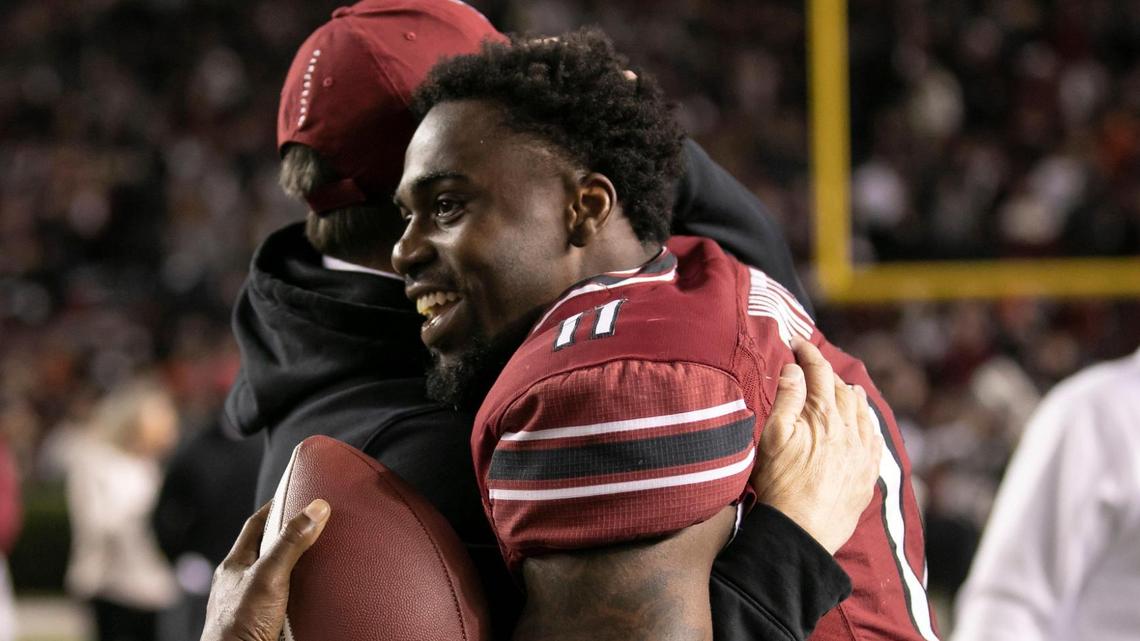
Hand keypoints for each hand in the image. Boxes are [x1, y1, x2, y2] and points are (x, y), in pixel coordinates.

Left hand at [200, 499, 330, 640]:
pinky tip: (313, 595)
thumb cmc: (238, 625)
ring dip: (297, 569)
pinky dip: (300, 594)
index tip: (294, 494)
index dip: (275, 507)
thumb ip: (290, 542)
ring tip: (320, 560)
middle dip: (291, 538)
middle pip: (268, 550)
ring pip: (277, 577)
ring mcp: (252, 604)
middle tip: (315, 526)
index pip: (255, 525)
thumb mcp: (268, 575)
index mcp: (235, 566)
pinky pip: (286, 601)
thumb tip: (315, 508)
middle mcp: (241, 584)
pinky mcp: (265, 623)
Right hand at [750, 340, 881, 553]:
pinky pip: (874, 440)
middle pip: (841, 389)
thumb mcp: (773, 437)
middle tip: (812, 364)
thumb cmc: (779, 485)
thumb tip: (795, 369)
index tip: (796, 342)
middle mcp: (848, 430)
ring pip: (862, 412)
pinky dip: (867, 424)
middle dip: (826, 372)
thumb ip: (787, 399)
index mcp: (823, 416)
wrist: (801, 533)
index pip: (818, 372)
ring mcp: (861, 453)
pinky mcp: (867, 475)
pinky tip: (864, 424)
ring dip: (850, 395)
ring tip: (844, 387)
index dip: (808, 353)